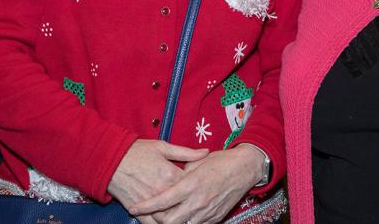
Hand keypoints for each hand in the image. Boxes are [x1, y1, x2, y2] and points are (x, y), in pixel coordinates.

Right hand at [108, 140, 208, 221]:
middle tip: (195, 206)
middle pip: (182, 206)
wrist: (110, 159)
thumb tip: (206, 152)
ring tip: (182, 216)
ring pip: (168, 219)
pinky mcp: (138, 211)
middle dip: (189, 207)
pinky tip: (165, 222)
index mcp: (171, 175)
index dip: (197, 188)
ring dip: (176, 218)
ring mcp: (150, 204)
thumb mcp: (163, 147)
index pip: (192, 188)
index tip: (201, 188)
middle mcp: (163, 192)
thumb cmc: (137, 151)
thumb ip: (186, 152)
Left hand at [129, 145, 265, 223]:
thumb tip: (169, 180)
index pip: (162, 201)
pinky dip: (186, 222)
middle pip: (168, 221)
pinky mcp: (214, 218)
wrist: (245, 169)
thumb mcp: (197, 162)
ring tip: (164, 216)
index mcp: (191, 184)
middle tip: (151, 213)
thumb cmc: (220, 161)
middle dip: (155, 219)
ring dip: (171, 222)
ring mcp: (206, 212)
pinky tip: (182, 215)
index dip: (145, 206)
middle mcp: (197, 201)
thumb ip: (180, 173)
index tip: (134, 207)